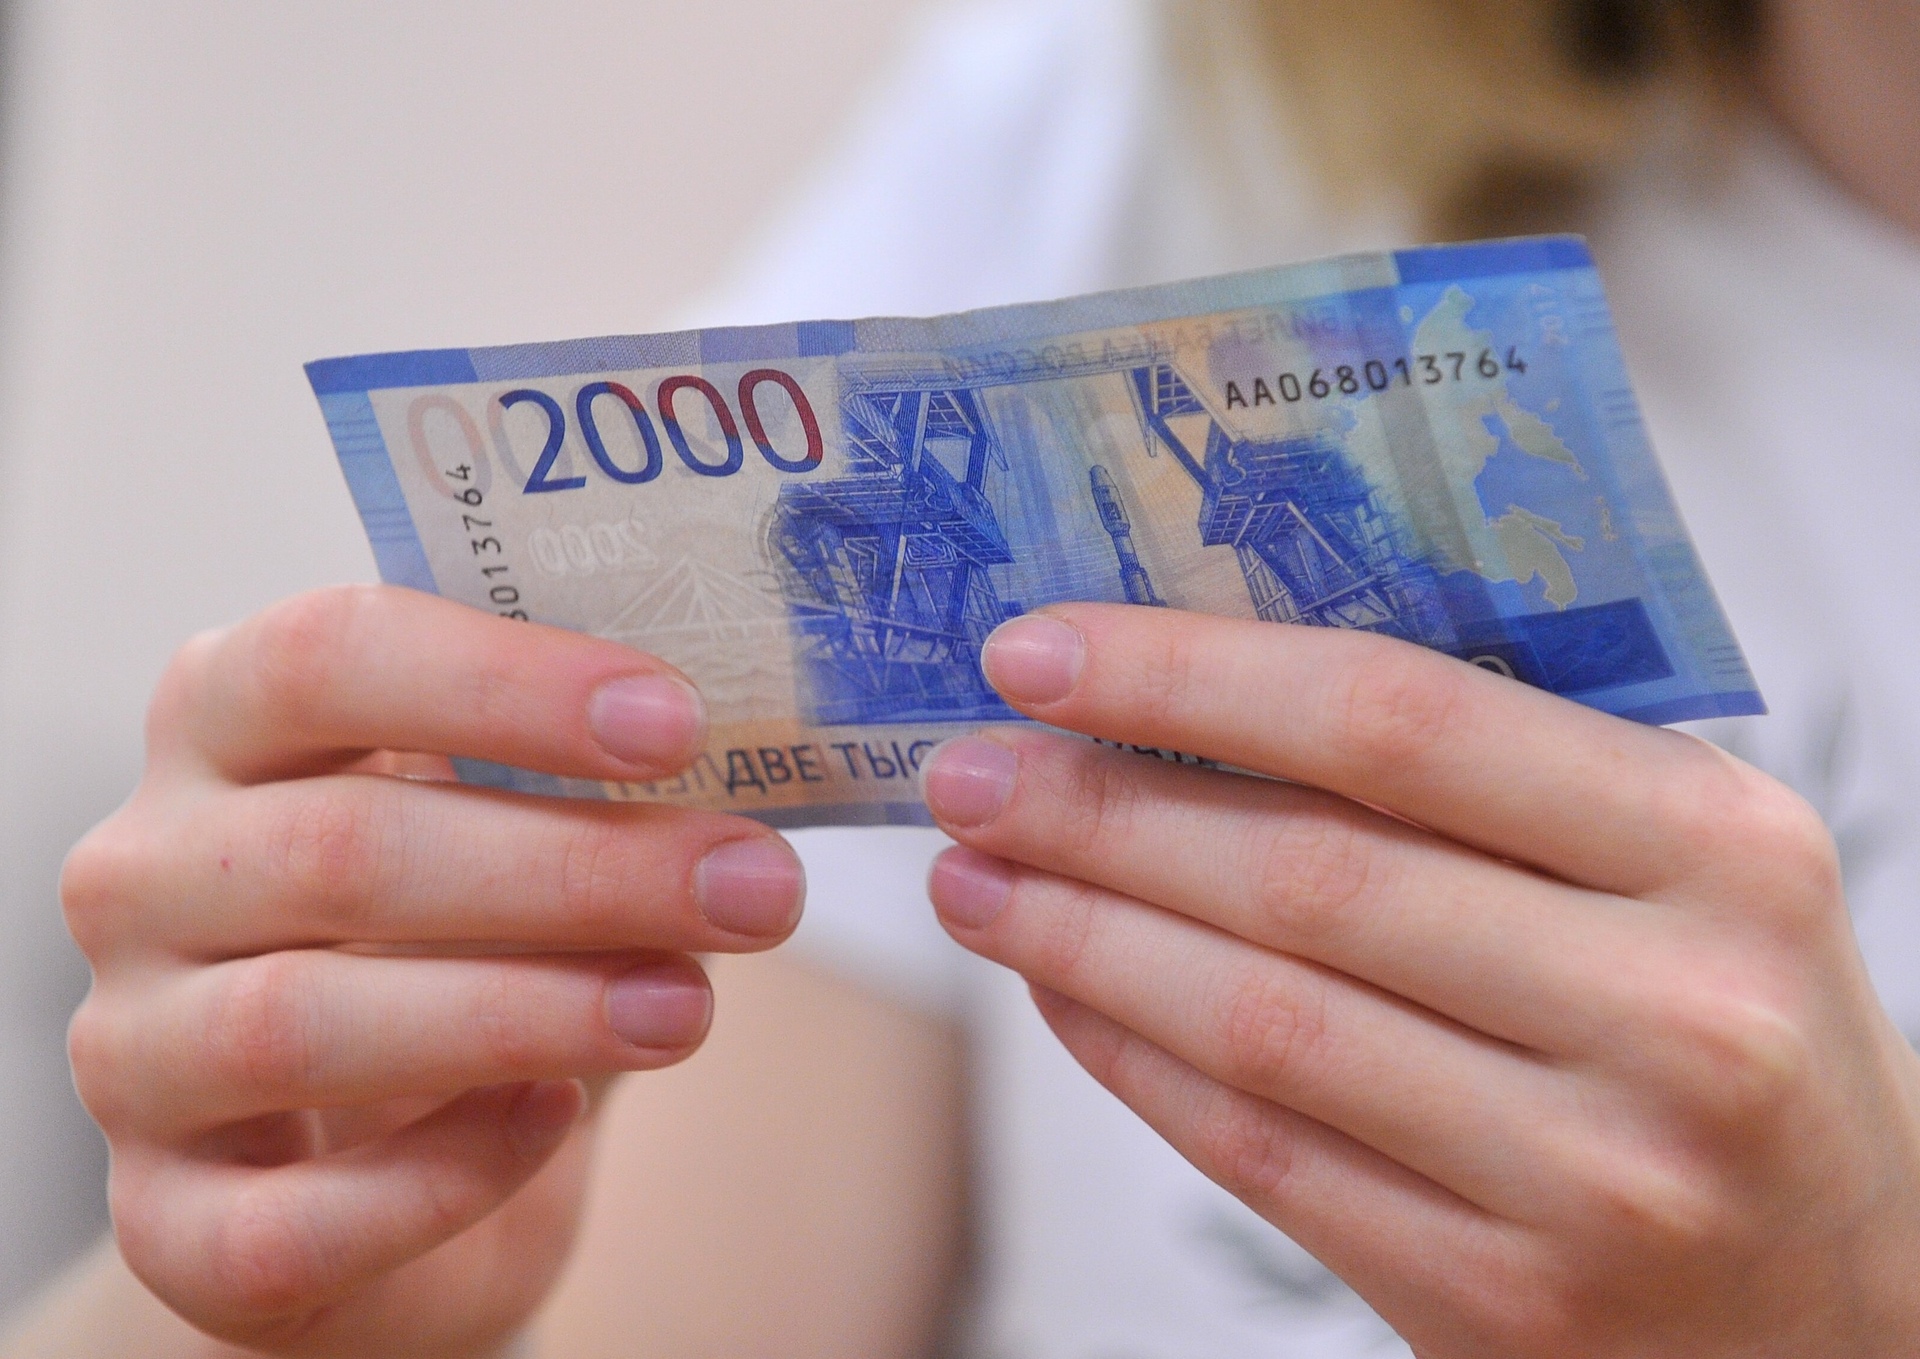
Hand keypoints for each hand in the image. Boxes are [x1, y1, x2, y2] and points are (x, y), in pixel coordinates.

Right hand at [61, 585, 805, 1355]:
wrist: (389, 1156)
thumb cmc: (465, 937)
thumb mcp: (514, 824)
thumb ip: (592, 780)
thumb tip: (753, 773)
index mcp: (225, 724)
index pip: (325, 657)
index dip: (505, 685)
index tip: (678, 725)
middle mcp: (145, 873)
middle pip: (341, 848)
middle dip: (575, 870)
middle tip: (755, 885)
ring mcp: (132, 1052)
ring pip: (301, 1021)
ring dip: (529, 1011)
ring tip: (690, 1008)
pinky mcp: (164, 1220)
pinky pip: (287, 1218)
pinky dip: (442, 1173)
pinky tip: (557, 1120)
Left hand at [921, 604, 1919, 1355]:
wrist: (1835, 1305)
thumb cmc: (1721, 1024)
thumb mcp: (1678, 865)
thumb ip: (1499, 765)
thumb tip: (1210, 671)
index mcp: (1720, 851)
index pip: (1401, 721)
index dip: (1191, 677)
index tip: (1035, 651)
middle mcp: (1674, 1015)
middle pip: (1306, 878)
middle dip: (1096, 813)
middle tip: (964, 767)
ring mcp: (1592, 1180)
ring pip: (1260, 1025)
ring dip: (1078, 938)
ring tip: (971, 875)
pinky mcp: (1504, 1303)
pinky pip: (1262, 1154)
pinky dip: (1132, 1059)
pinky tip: (1057, 992)